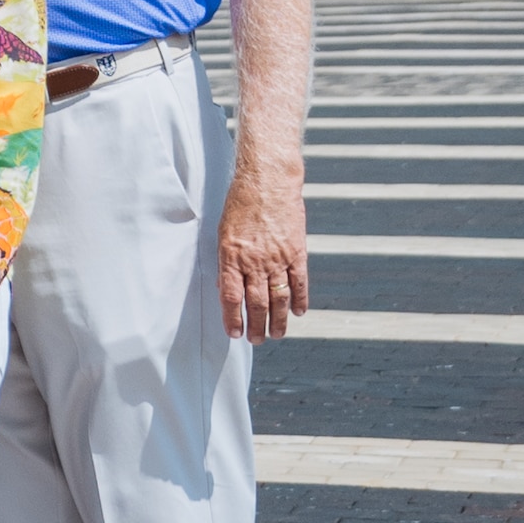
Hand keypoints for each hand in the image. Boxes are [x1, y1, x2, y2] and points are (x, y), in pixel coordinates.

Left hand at [218, 162, 309, 341]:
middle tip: (257, 341)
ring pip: (279, 297)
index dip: (232, 318)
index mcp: (231, 256)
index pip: (231, 296)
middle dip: (256, 326)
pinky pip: (299, 281)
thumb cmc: (240, 205)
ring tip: (276, 334)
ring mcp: (278, 258)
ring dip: (278, 320)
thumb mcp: (223, 232)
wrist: (267, 182)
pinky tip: (298, 313)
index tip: (234, 334)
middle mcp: (255, 261)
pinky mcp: (297, 252)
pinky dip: (300, 299)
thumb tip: (225, 287)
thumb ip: (226, 261)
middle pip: (256, 303)